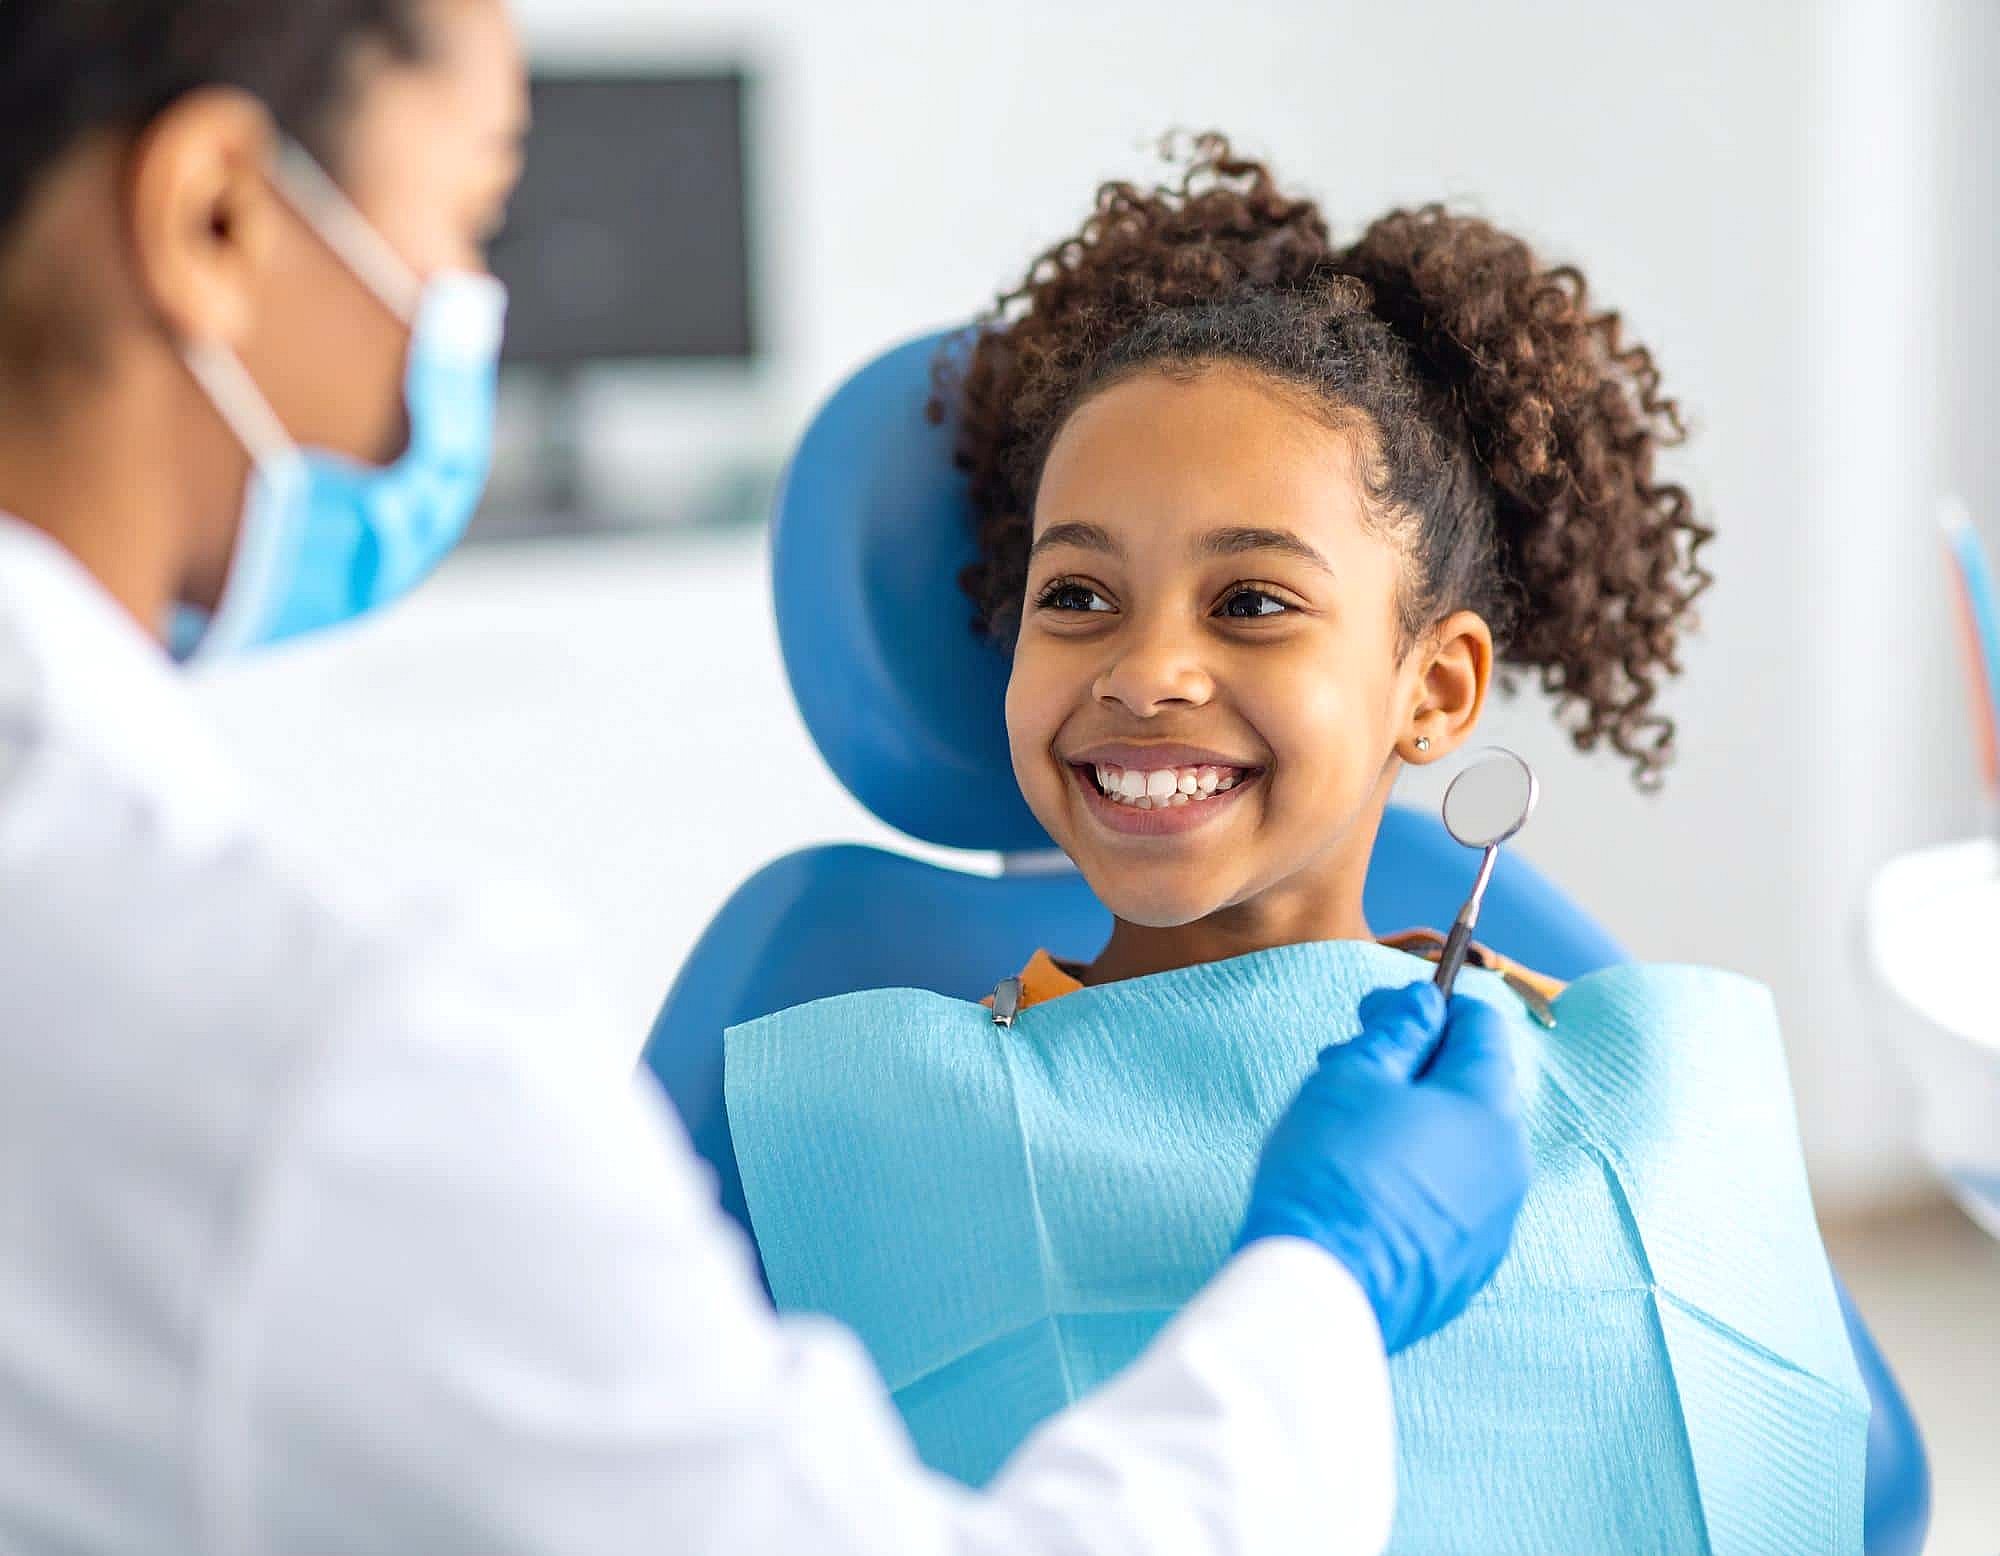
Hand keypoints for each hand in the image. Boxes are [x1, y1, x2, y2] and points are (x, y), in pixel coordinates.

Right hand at [1237, 982, 1529, 1354]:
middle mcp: (1509, 1165)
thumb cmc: (1332, 1172)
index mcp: (1488, 1108)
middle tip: (1342, 1073)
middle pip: (1469, 1088)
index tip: (1375, 1015)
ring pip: (1459, 1147)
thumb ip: (1397, 1031)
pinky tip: (1362, 1189)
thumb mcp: (1353, 1076)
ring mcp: (1494, 1224)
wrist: (1321, 1291)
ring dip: (1409, 1124)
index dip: (1426, 1007)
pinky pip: (1451, 1201)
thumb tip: (1426, 1003)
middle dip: (1409, 1068)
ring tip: (1343, 1134)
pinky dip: (1415, 1180)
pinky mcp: (1469, 1267)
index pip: (1480, 1026)